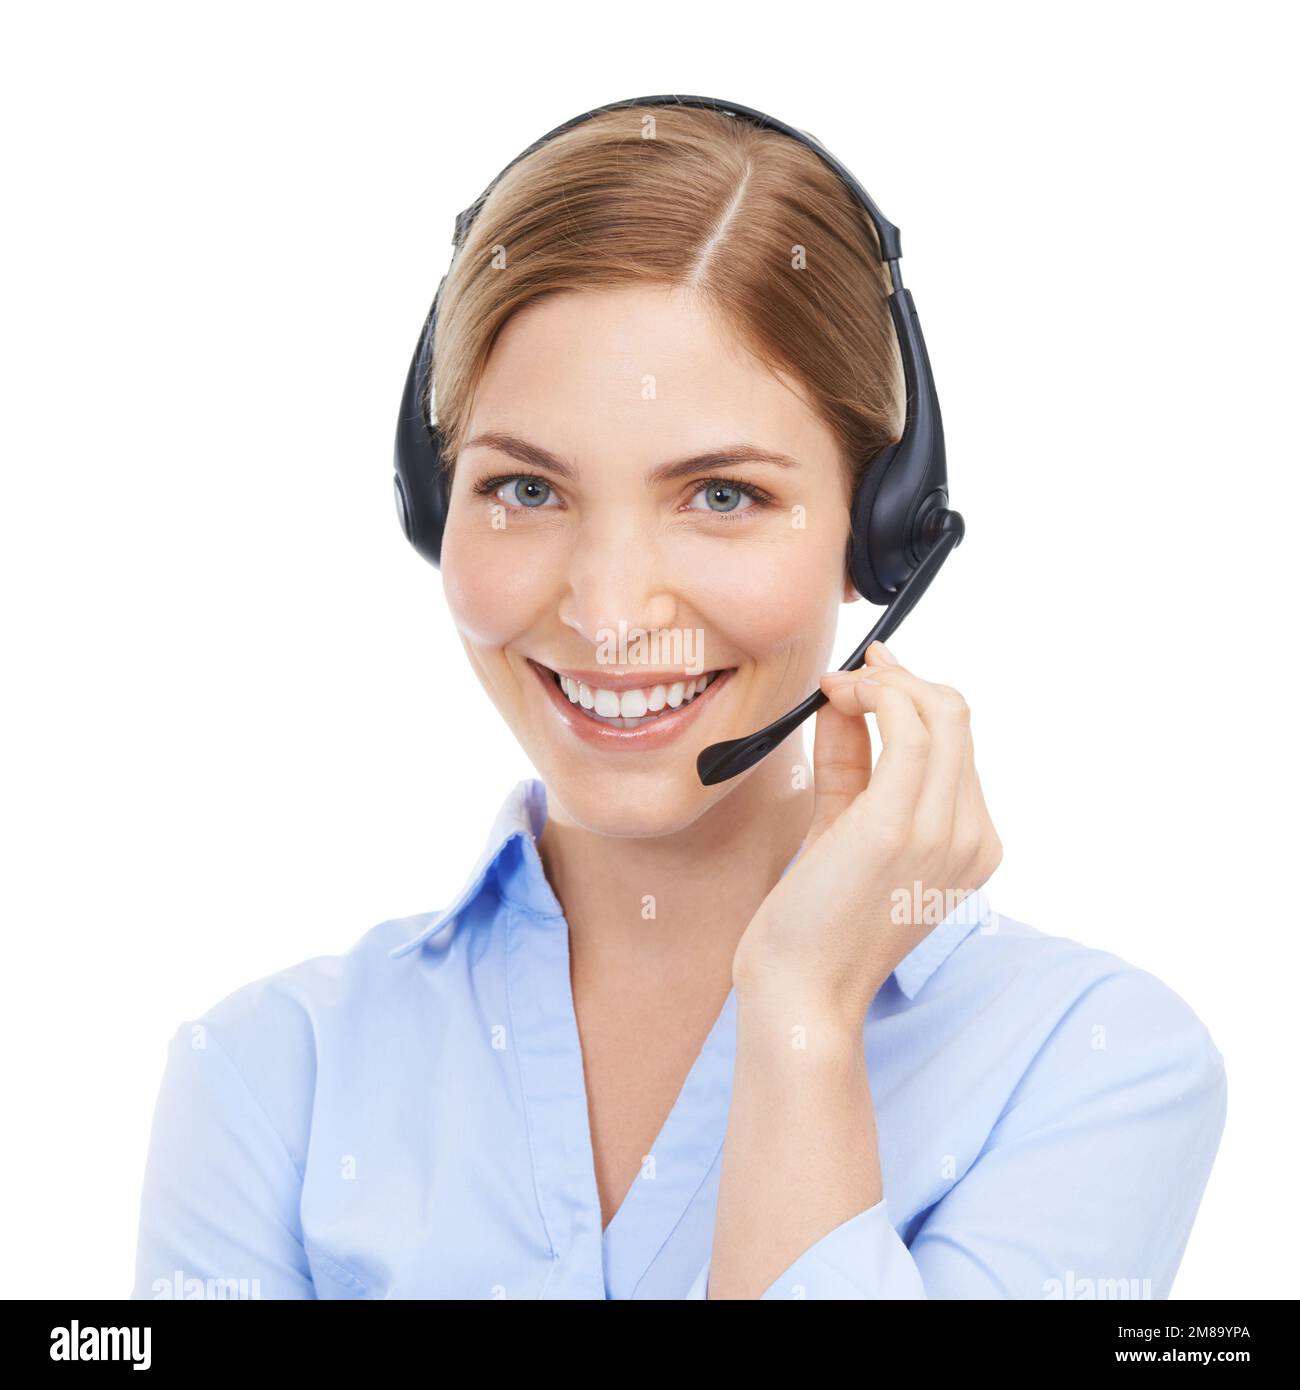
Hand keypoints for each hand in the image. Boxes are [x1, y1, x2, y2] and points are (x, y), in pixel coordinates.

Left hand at [732, 641, 1002, 1025]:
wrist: (803, 993)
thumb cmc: (816, 921)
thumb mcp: (845, 829)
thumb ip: (854, 765)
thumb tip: (846, 701)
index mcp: (972, 845)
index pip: (959, 744)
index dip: (915, 697)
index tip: (870, 676)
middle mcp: (973, 838)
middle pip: (958, 718)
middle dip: (902, 681)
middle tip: (851, 674)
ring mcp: (944, 833)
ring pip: (941, 713)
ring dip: (884, 683)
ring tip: (836, 687)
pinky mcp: (900, 826)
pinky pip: (907, 729)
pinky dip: (874, 696)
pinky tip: (839, 696)